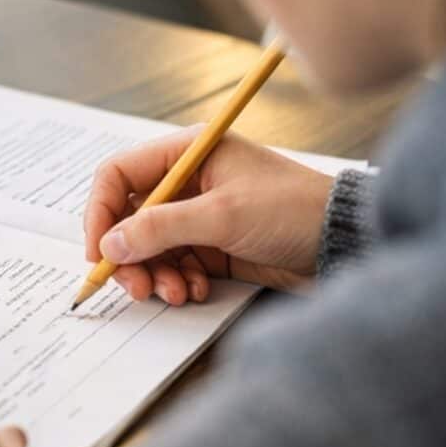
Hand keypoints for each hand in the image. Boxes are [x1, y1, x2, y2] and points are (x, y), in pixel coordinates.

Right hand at [84, 127, 332, 304]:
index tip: (98, 253)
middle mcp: (187, 182)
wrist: (347, 243)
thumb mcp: (222, 216)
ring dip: (154, 274)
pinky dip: (176, 282)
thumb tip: (110, 245)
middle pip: (128, 218)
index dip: (100, 213)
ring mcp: (198, 215)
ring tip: (175, 293)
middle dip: (128, 255)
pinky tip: (196, 291)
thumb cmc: (294, 211)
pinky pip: (173, 265)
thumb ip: (160, 229)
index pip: (119, 176)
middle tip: (136, 286)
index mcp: (187, 154)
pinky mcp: (211, 246)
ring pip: (148, 247)